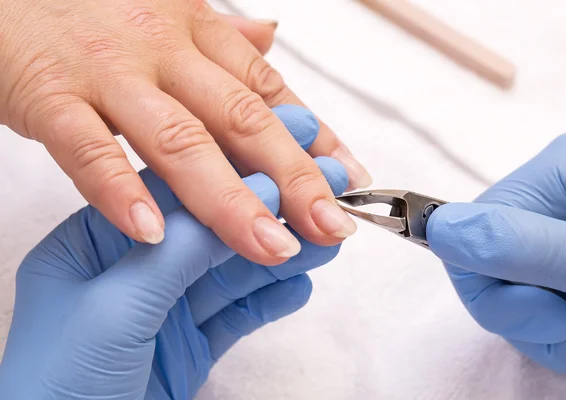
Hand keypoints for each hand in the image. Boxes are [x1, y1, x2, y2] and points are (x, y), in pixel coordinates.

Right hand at [0, 0, 369, 265]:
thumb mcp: (167, 14)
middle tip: (330, 226)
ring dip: (229, 199)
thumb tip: (273, 39)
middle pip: (243, 120)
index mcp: (198, 33)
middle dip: (292, 178)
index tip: (350, 180)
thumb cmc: (93, 13)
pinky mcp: (51, 97)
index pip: (271, 92)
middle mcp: (165, 51)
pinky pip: (89, 149)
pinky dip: (121, 192)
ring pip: (180, 140)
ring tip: (269, 246)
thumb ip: (222, 38)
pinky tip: (154, 234)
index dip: (317, 137)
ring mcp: (110, 74)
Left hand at [0, 106, 347, 398]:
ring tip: (332, 235)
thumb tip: (252, 192)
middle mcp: (137, 266)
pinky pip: (239, 313)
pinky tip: (301, 284)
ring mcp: (167, 304)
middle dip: (278, 204)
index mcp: (98, 242)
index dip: (239, 166)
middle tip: (330, 182)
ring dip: (287, 252)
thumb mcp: (115, 308)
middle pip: (219, 226)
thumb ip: (184, 252)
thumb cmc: (58, 387)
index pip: (179, 189)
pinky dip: (272, 300)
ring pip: (237, 269)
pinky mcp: (190, 341)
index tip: (293, 142)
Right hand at [427, 132, 565, 385]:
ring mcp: (559, 237)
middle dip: (531, 314)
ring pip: (508, 301)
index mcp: (557, 175)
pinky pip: (535, 315)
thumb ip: (524, 248)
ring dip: (556, 333)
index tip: (555, 315)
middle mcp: (552, 199)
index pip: (469, 232)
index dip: (497, 288)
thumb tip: (438, 228)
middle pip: (485, 268)